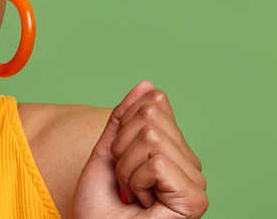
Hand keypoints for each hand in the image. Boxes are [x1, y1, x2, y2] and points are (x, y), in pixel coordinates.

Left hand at [70, 81, 207, 218]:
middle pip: (152, 118)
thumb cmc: (97, 206)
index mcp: (173, 152)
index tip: (119, 165)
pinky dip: (136, 180)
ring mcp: (195, 182)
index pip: (154, 106)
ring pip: (153, 138)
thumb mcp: (106, 152)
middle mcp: (190, 166)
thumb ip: (125, 119)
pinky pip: (157, 161)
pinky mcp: (195, 199)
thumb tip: (148, 85)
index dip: (122, 132)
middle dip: (122, 150)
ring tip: (130, 193)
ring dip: (126, 168)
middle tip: (123, 182)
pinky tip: (141, 202)